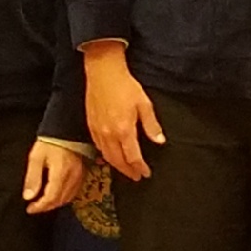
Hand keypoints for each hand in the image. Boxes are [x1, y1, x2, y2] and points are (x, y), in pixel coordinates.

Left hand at [23, 140, 87, 213]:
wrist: (67, 130)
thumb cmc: (50, 142)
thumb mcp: (36, 158)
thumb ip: (32, 178)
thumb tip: (28, 197)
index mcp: (60, 174)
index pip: (50, 198)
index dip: (39, 206)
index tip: (29, 208)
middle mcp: (72, 177)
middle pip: (60, 200)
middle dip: (46, 207)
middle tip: (34, 207)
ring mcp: (79, 176)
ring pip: (68, 197)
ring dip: (55, 203)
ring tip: (44, 203)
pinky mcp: (82, 173)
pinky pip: (74, 191)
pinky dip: (64, 197)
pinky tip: (57, 196)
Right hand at [82, 41, 163, 179]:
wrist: (103, 73)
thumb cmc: (125, 86)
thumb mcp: (144, 104)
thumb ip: (152, 125)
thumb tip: (160, 141)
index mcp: (124, 130)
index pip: (133, 157)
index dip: (140, 168)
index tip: (146, 173)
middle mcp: (109, 134)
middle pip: (118, 161)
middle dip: (128, 171)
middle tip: (136, 177)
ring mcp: (98, 131)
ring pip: (107, 156)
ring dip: (117, 166)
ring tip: (126, 170)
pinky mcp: (91, 126)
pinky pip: (98, 147)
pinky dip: (106, 156)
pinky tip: (111, 156)